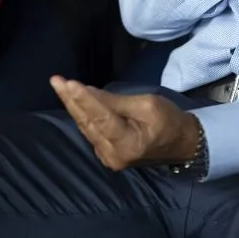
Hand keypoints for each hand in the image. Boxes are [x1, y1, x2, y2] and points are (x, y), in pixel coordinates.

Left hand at [50, 76, 200, 170]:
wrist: (182, 144)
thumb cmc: (169, 121)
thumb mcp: (148, 105)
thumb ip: (117, 102)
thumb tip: (90, 93)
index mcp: (127, 144)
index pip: (100, 118)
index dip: (83, 99)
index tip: (68, 83)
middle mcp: (112, 155)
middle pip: (87, 123)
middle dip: (71, 100)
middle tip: (56, 80)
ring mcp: (108, 157)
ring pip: (86, 127)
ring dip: (73, 105)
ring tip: (60, 86)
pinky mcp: (107, 153)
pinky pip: (91, 131)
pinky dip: (83, 114)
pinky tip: (74, 99)